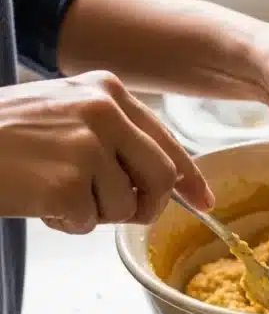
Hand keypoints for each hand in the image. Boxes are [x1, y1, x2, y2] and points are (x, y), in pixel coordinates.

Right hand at [0, 71, 212, 232]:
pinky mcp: (68, 182)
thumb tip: (167, 180)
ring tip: (55, 193)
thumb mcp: (64, 114)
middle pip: (161, 177)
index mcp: (106, 90)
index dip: (188, 176)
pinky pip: (90, 223)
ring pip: (125, 206)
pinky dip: (66, 224)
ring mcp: (87, 146)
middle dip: (146, 205)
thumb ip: (113, 137)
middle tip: (116, 211)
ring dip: (94, 214)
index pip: (165, 139)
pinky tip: (38, 202)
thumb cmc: (4, 136)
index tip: (203, 200)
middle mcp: (103, 111)